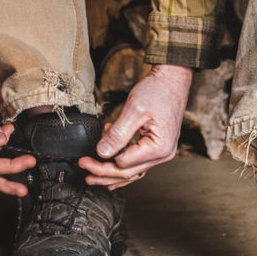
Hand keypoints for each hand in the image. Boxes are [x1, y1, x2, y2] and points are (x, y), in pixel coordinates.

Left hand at [79, 64, 192, 188]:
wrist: (172, 80)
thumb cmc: (158, 91)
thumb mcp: (134, 110)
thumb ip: (118, 134)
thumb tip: (102, 152)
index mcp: (159, 148)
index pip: (124, 164)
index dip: (103, 163)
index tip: (85, 159)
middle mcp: (163, 154)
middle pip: (128, 172)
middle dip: (104, 173)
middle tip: (84, 168)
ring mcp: (162, 152)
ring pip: (133, 171)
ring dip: (112, 173)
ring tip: (93, 175)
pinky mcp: (157, 147)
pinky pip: (138, 163)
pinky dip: (122, 165)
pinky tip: (110, 168)